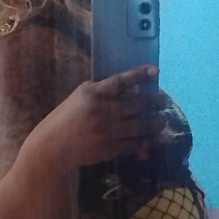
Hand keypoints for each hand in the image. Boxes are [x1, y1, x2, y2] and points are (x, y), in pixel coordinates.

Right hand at [37, 65, 167, 167]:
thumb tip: (131, 85)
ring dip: (155, 123)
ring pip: (139, 126)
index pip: (121, 81)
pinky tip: (157, 138)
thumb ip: (101, 90)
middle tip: (164, 101)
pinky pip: (135, 144)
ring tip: (163, 121)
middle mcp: (102, 110)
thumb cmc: (67, 117)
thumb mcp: (80, 96)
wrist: (53, 146)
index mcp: (93, 93)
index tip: (155, 71)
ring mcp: (107, 131)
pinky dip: (148, 141)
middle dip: (154, 102)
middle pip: (136, 104)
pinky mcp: (110, 148)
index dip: (139, 75)